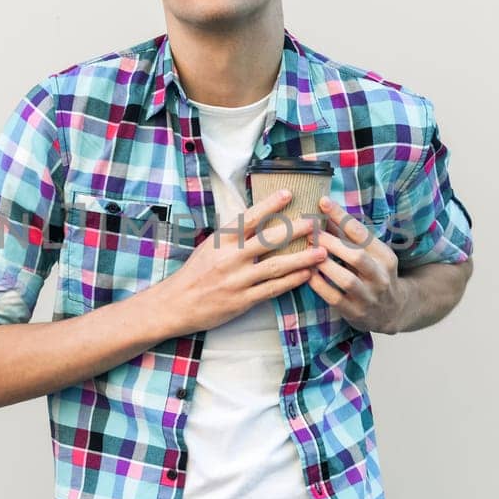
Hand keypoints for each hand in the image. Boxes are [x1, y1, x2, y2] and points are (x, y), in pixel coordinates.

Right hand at [150, 189, 328, 337]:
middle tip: (315, 223)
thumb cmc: (194, 274)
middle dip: (295, 231)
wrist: (175, 304)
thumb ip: (232, 236)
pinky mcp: (242, 300)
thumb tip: (256, 220)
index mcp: (221, 241)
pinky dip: (291, 282)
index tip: (289, 193)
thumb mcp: (209, 247)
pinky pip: (272, 289)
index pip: (250, 218)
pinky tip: (306, 276)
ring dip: (302, 259)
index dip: (270, 205)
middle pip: (268, 240)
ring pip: (276, 266)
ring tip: (322, 252)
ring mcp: (237, 280)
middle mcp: (230, 258)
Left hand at [305, 194, 411, 334]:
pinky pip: (335, 298)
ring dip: (325, 265)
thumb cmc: (374, 273)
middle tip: (310, 232)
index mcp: (384, 256)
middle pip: (356, 256)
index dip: (342, 216)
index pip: (362, 233)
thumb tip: (323, 207)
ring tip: (307, 253)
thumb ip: (346, 235)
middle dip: (331, 242)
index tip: (323, 202)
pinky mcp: (356, 312)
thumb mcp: (369, 253)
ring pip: (347, 280)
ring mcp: (369, 296)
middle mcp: (380, 276)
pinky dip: (320, 285)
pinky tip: (307, 274)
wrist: (393, 311)